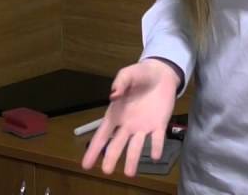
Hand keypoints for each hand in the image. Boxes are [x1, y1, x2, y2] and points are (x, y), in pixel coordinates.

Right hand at [80, 59, 179, 177]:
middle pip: (117, 144)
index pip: (102, 134)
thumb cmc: (139, 75)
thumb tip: (113, 95)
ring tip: (129, 173)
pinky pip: (157, 138)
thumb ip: (120, 82)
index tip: (86, 164)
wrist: (161, 75)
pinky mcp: (159, 125)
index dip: (94, 149)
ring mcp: (143, 127)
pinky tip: (155, 157)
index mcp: (116, 114)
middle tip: (106, 171)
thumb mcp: (128, 74)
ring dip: (133, 159)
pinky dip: (156, 147)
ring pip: (136, 146)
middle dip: (111, 157)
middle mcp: (128, 125)